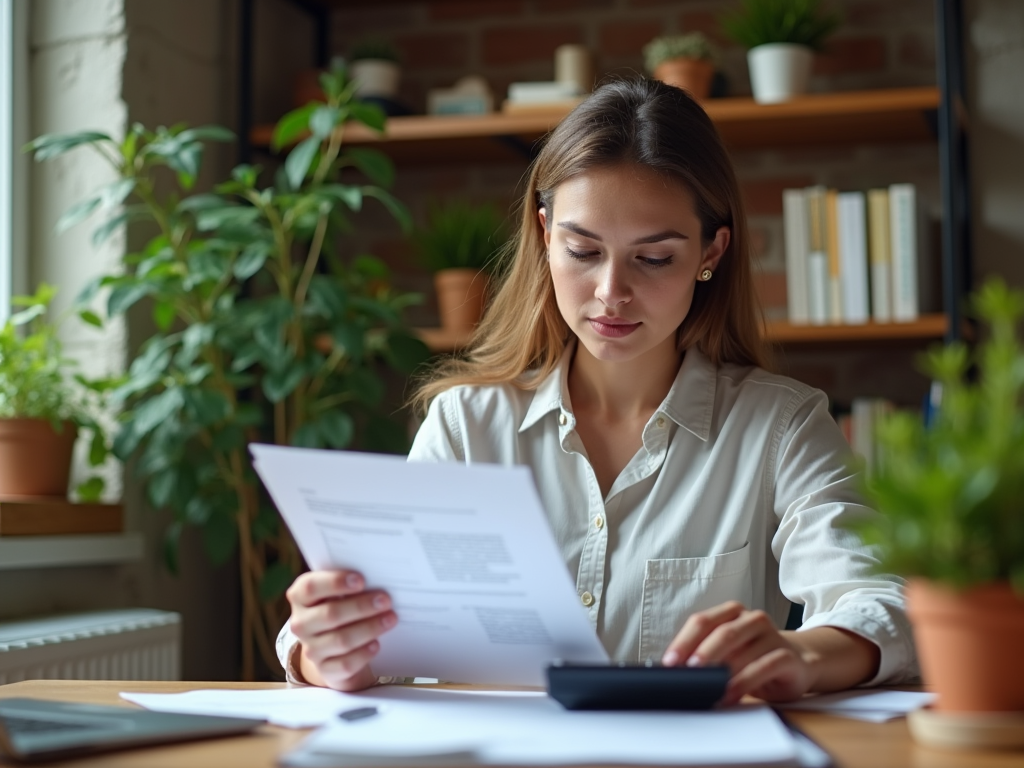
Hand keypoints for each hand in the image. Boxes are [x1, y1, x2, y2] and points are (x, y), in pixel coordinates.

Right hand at [286, 569, 396, 691]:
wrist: (336, 647)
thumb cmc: (340, 608)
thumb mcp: (338, 593)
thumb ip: (348, 583)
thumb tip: (376, 575)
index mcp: (300, 597)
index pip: (310, 587)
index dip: (335, 582)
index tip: (361, 580)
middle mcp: (301, 623)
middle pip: (330, 614)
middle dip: (361, 606)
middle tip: (385, 600)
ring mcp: (311, 649)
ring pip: (341, 640)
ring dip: (369, 628)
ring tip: (390, 619)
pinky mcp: (324, 669)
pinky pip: (345, 664)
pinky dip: (363, 654)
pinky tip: (376, 644)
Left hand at [661, 601, 813, 706]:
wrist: (797, 663)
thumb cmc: (753, 657)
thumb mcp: (728, 652)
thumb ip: (705, 654)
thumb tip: (674, 670)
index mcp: (731, 612)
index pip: (702, 622)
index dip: (683, 642)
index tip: (670, 662)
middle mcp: (752, 619)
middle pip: (722, 632)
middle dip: (702, 653)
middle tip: (688, 672)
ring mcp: (772, 635)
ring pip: (743, 650)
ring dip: (722, 673)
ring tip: (707, 689)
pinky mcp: (786, 655)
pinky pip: (763, 667)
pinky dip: (744, 683)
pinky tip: (730, 695)